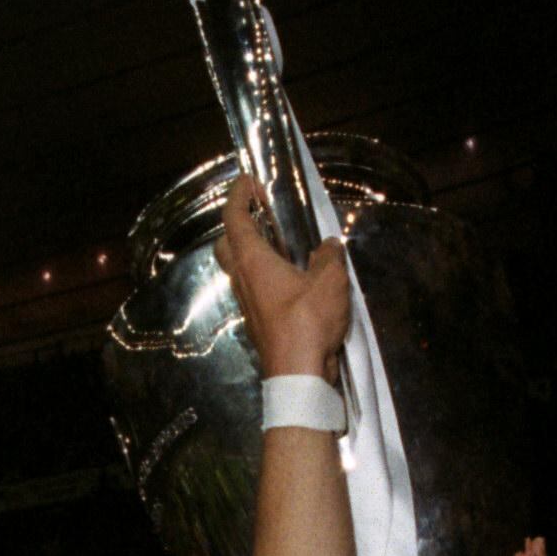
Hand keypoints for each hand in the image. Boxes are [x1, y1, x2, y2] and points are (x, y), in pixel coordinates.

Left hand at [215, 176, 350, 380]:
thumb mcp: (330, 280)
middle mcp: (242, 279)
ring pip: (240, 269)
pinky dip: (267, 275)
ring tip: (283, 243)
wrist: (298, 373)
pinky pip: (256, 288)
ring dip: (254, 252)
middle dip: (237, 224)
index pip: (233, 219)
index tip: (248, 181)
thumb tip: (328, 246)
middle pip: (226, 244)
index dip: (237, 196)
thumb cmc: (308, 321)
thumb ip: (329, 256)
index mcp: (252, 261)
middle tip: (259, 215)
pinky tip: (293, 277)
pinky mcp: (259, 321)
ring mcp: (248, 303)